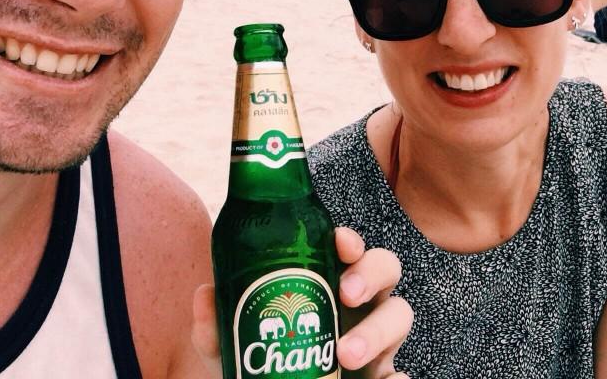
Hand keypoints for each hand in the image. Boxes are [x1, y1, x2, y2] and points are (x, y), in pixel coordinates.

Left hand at [191, 227, 412, 378]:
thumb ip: (216, 324)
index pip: (349, 249)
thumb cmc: (264, 362)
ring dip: (378, 330)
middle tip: (345, 294)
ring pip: (400, 314)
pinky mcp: (382, 376)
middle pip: (387, 268)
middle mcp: (360, 304)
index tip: (339, 242)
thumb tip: (205, 294)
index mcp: (329, 281)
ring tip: (347, 354)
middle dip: (371, 274)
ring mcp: (377, 340)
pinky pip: (401, 374)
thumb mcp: (233, 346)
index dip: (350, 240)